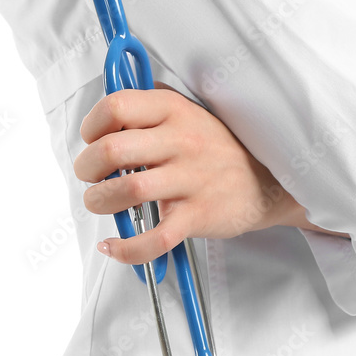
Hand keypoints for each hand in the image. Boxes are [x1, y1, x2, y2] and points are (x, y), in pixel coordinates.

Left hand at [73, 82, 344, 266]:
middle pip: (112, 150)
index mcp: (174, 110)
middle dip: (87, 168)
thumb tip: (105, 112)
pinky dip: (126, 248)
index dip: (92, 125)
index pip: (115, 106)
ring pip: (128, 191)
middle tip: (91, 176)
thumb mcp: (189, 113)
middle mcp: (182, 140)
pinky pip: (155, 238)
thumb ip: (151, 107)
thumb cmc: (217, 149)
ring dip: (100, 202)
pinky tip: (114, 246)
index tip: (93, 140)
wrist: (269, 182)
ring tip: (102, 204)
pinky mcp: (199, 215)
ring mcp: (192, 179)